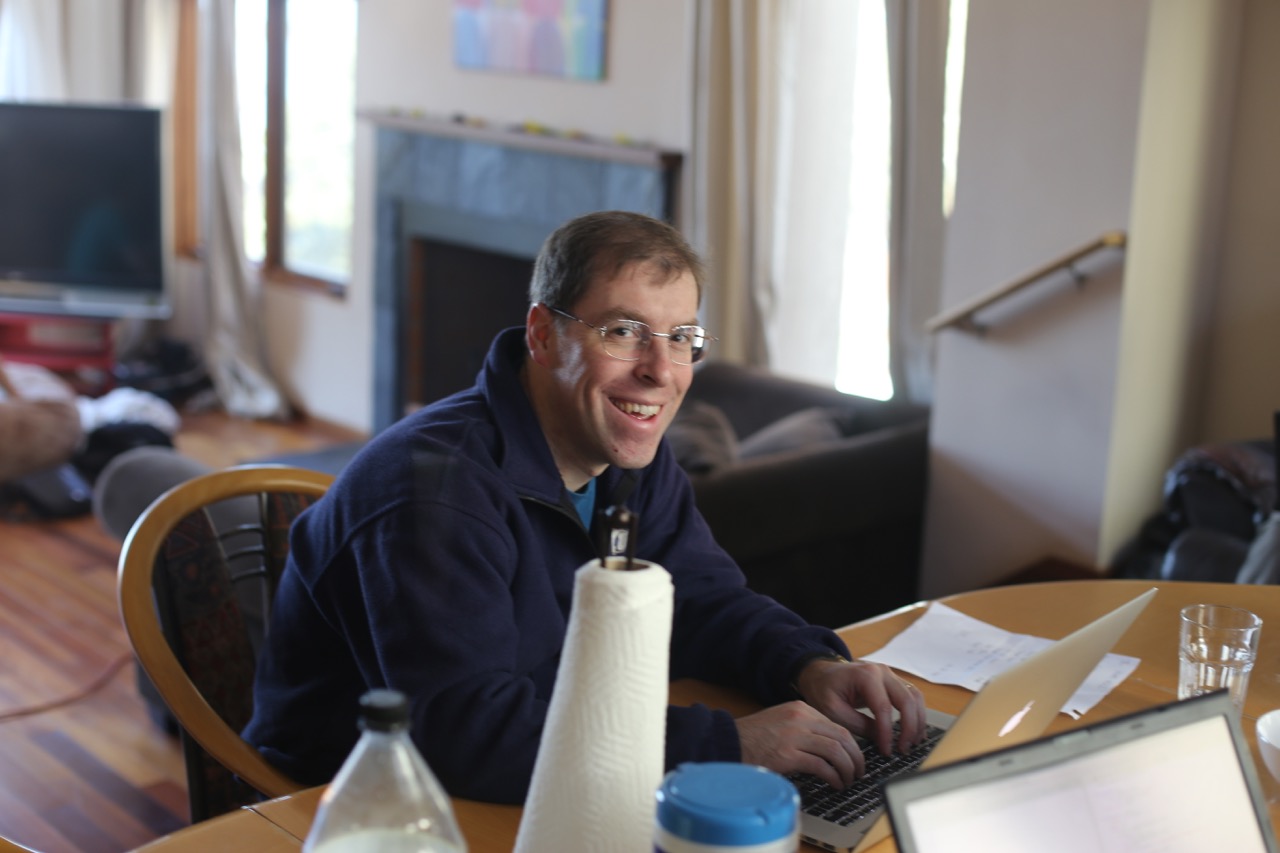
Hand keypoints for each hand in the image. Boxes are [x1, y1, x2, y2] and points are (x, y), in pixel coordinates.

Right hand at [735, 700, 863, 789]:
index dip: (852, 745)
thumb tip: (832, 747)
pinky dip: (833, 777)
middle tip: (858, 771)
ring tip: (848, 780)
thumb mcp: (783, 722)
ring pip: (836, 751)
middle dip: (856, 757)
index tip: (855, 758)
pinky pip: (822, 766)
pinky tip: (834, 784)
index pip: (837, 726)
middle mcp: (800, 718)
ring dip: (847, 769)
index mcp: (800, 709)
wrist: (729, 741)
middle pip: (842, 737)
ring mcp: (794, 736)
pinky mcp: (787, 754)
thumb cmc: (754, 737)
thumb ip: (805, 728)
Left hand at [793, 658, 926, 758]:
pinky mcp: (892, 681)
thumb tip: (882, 739)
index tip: (887, 751)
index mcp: (865, 675)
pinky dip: (916, 714)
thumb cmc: (823, 689)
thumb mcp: (832, 710)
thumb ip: (858, 725)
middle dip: (910, 728)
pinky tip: (914, 732)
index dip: (888, 733)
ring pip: (914, 697)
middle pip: (907, 700)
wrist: (820, 673)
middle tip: (904, 750)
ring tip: (912, 743)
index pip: (883, 708)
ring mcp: (889, 674)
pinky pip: (911, 696)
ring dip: (917, 721)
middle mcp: (882, 671)